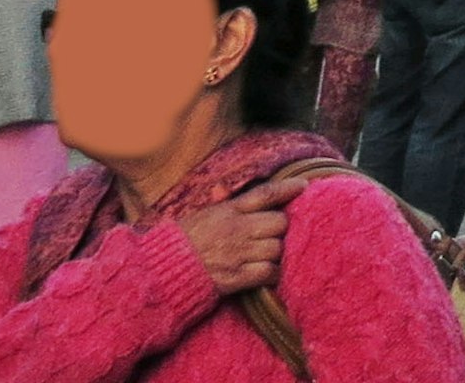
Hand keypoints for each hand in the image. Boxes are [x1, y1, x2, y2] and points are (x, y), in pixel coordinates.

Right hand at [179, 171, 310, 296]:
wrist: (161, 273)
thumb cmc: (181, 242)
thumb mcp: (201, 215)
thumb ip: (222, 204)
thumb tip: (225, 189)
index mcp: (228, 211)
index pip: (266, 194)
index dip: (288, 188)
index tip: (303, 185)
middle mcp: (237, 230)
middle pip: (279, 223)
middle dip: (281, 228)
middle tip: (273, 233)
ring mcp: (238, 254)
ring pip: (277, 248)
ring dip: (277, 252)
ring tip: (268, 254)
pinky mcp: (236, 278)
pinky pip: (268, 272)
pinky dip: (272, 273)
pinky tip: (268, 273)